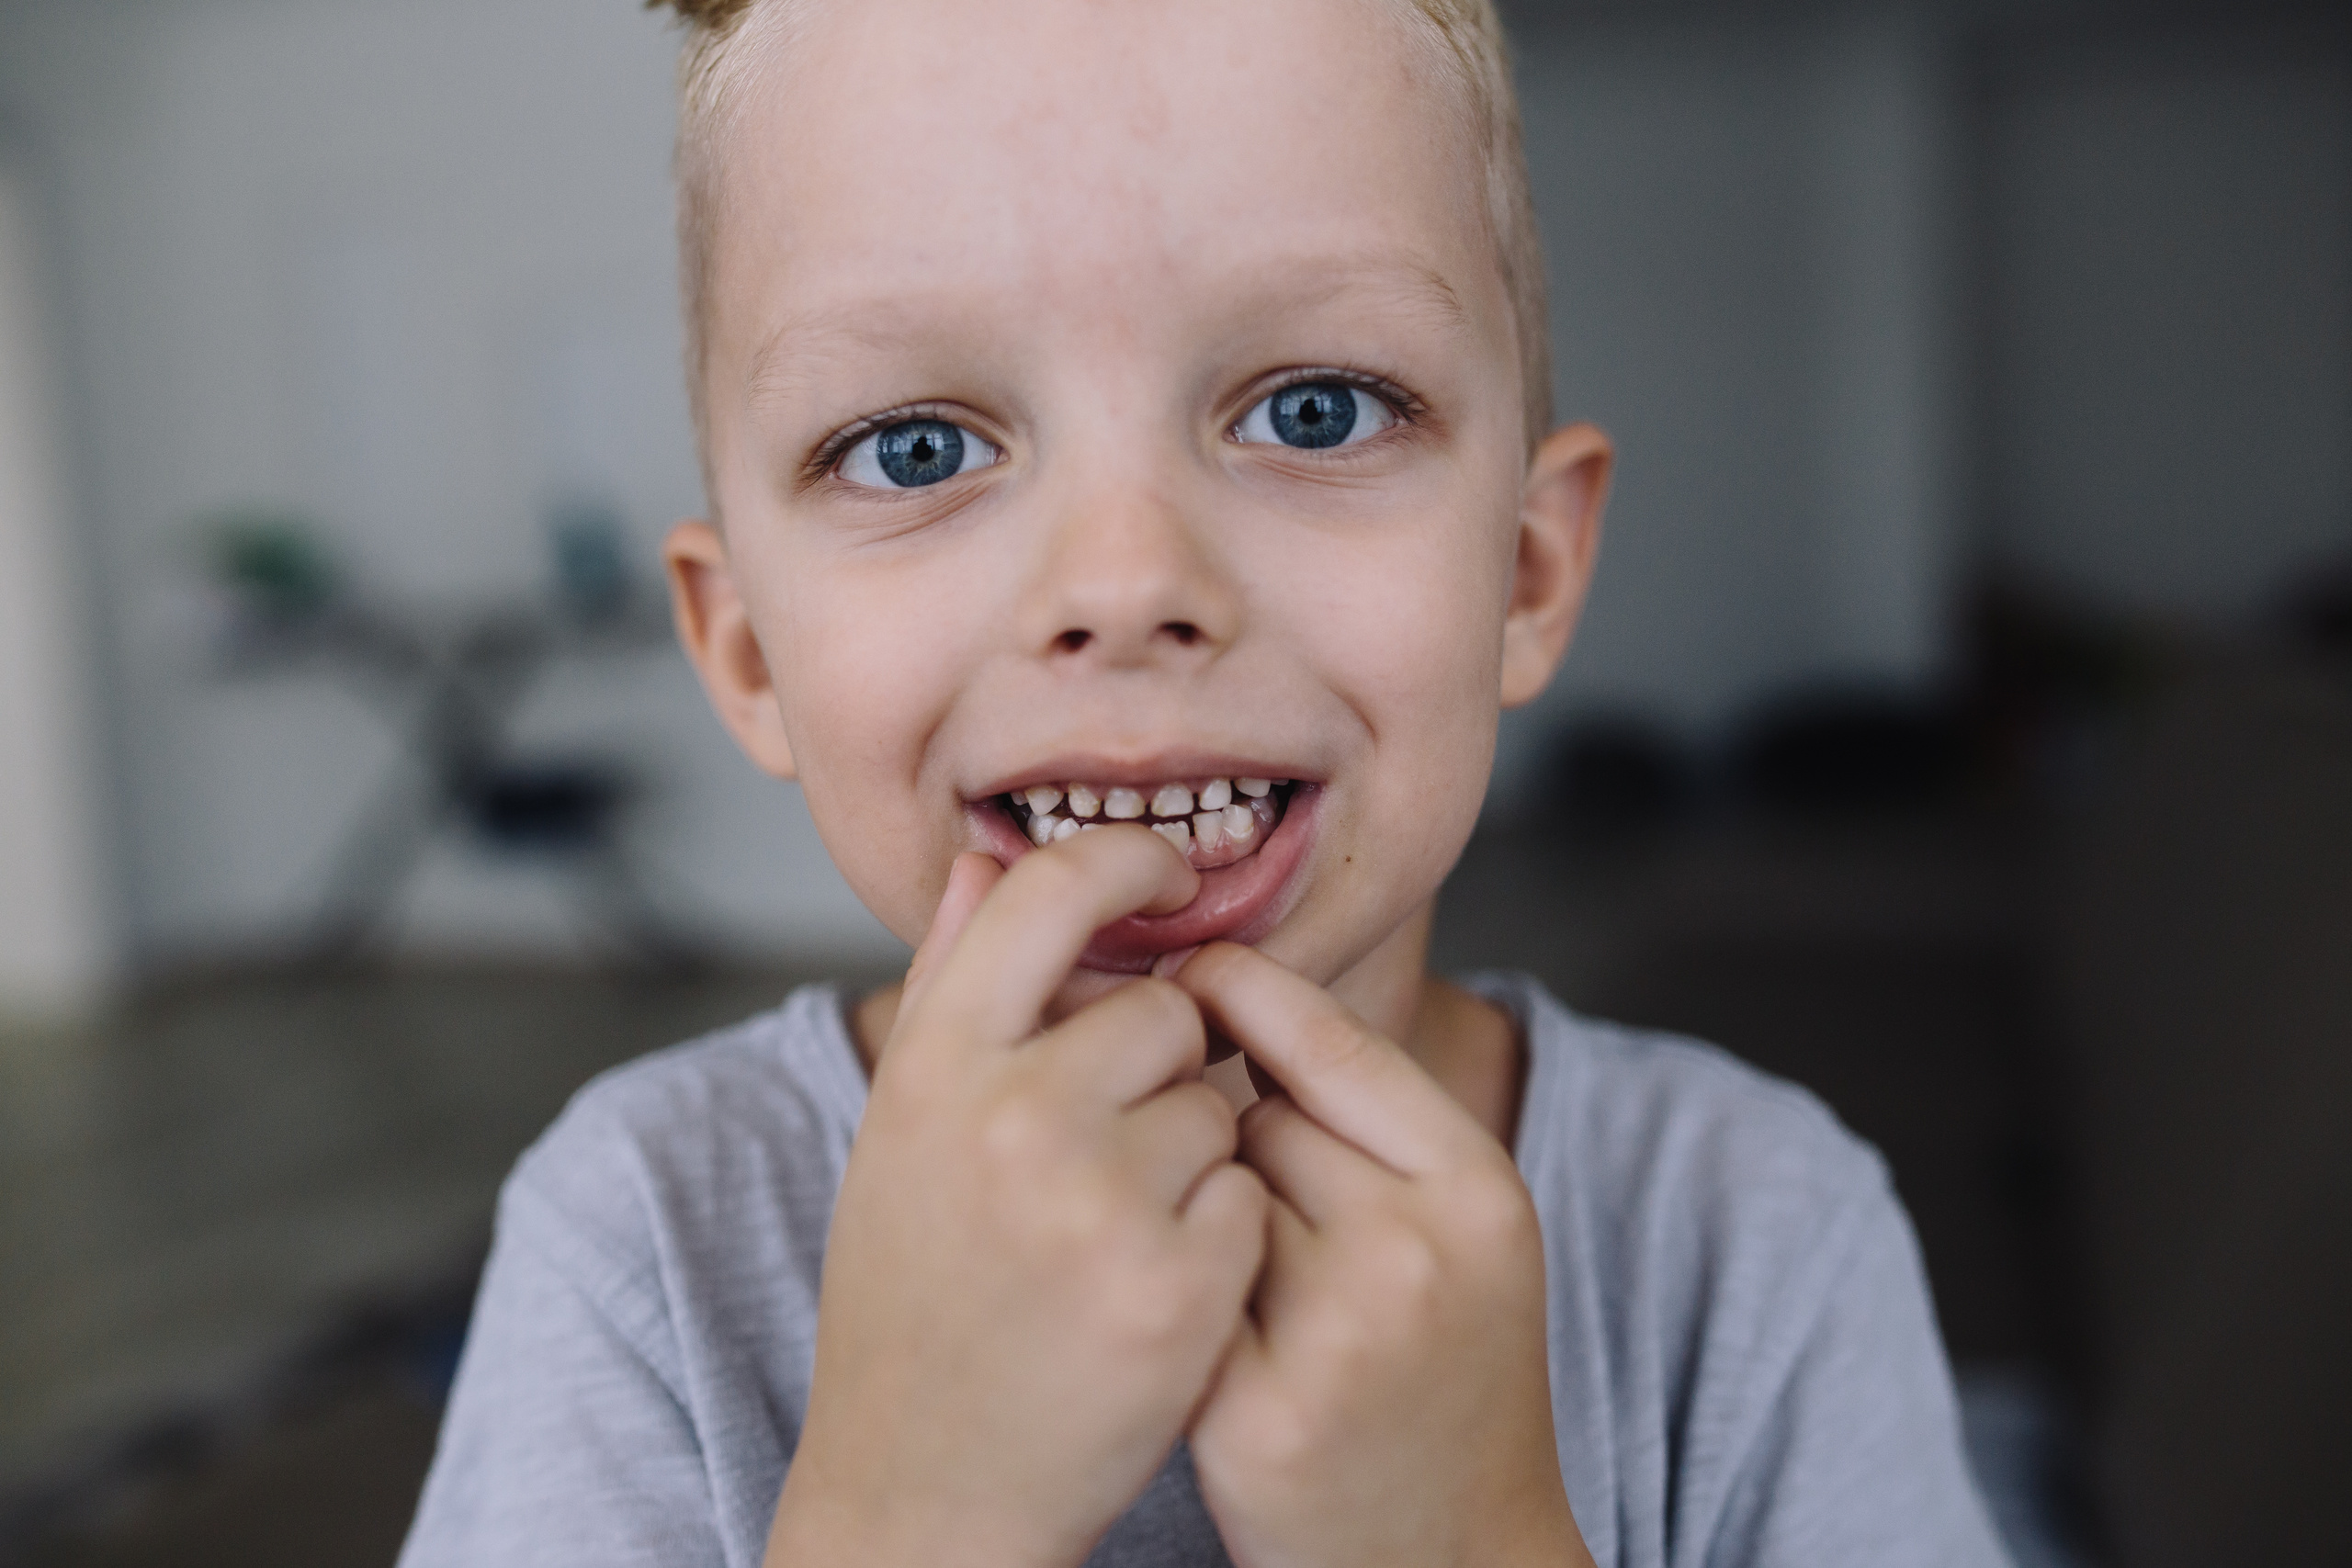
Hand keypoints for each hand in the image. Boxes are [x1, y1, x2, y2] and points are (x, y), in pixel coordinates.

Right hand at [768, 834, 1268, 1567]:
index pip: (1050, 890)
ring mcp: (1097, 1205)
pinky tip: (1153, 1284)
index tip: (1167, 873)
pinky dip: (1221, 1233)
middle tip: (1099, 1153)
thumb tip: (981, 859)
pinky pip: (1247, 1194)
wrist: (927, 1485)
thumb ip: (948, 984)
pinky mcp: (1176, 1286)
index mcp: (935, 1066)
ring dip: (1192, 1154)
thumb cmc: (914, 1295)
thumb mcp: (900, 1131)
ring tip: (1111, 1232)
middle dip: (1159, 1068)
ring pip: (1218, 1106)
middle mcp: (1011, 1119)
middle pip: (1166, 1012)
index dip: (1127, 860)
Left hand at [1171, 944, 1593, 1567]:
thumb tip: (1232, 975)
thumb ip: (1377, 1117)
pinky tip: (1206, 1339)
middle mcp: (1415, 1256)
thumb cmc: (1446, 1374)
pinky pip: (1171, 1289)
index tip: (1196, 968)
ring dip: (1200, 1218)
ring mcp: (1333, 1340)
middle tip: (1282, 1226)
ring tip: (1260, 1292)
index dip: (1252, 995)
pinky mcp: (1251, 1416)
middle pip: (1258, 1118)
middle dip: (1239, 1146)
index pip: (1338, 1047)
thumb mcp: (1466, 1229)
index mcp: (1479, 1191)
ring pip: (1203, 1198)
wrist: (1456, 1560)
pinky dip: (1174, 1298)